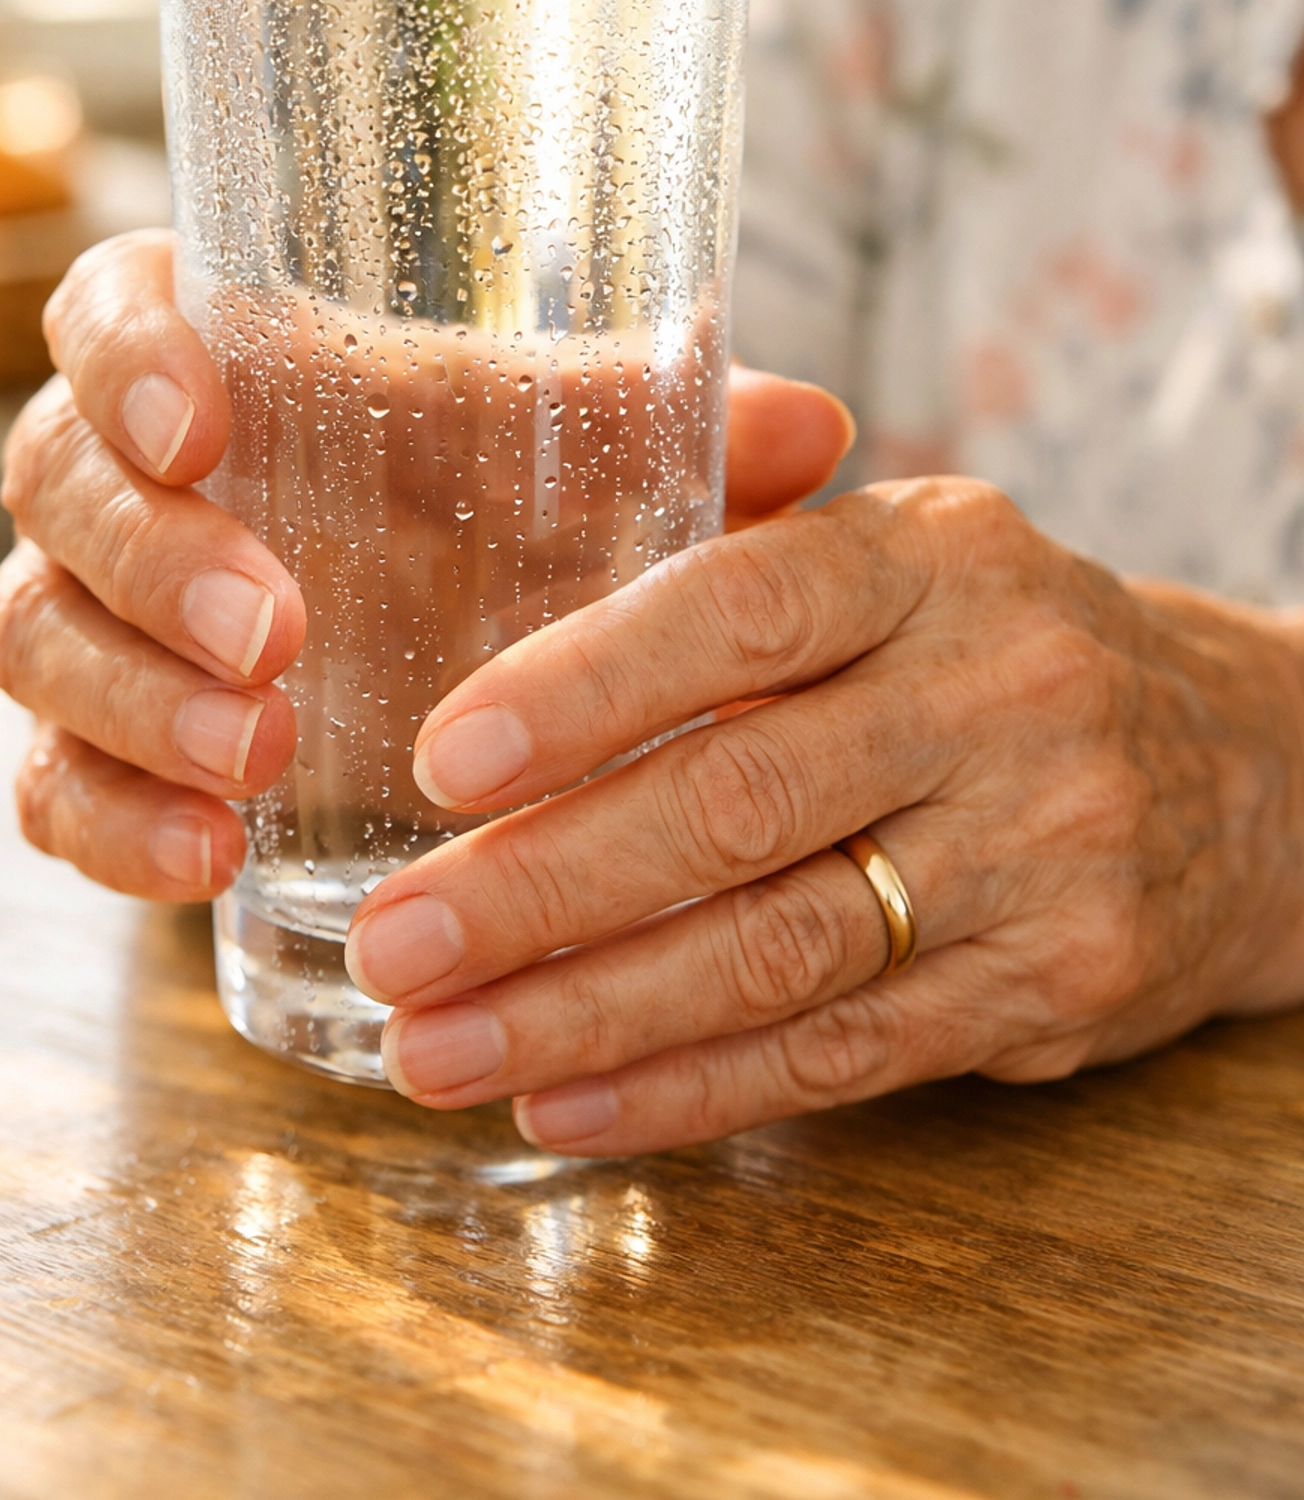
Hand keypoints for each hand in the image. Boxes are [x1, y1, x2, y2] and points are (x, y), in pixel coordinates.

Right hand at [0, 229, 854, 901]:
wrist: (432, 646)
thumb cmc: (489, 506)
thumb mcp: (562, 461)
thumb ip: (663, 434)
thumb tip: (819, 427)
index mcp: (219, 359)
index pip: (112, 314)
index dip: (129, 358)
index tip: (205, 421)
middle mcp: (131, 481)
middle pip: (63, 486)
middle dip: (152, 559)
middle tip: (278, 631)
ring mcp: (97, 622)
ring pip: (38, 640)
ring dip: (132, 700)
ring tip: (254, 762)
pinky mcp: (97, 753)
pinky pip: (49, 787)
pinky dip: (111, 827)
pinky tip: (203, 863)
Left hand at [342, 481, 1303, 1154]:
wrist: (1243, 769)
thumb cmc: (999, 646)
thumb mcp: (906, 550)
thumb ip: (744, 533)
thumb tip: (520, 514)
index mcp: (934, 556)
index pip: (743, 610)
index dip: (584, 688)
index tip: (441, 760)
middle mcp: (998, 696)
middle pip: (740, 802)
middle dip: (544, 886)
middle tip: (397, 942)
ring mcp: (1040, 852)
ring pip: (778, 952)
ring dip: (585, 1014)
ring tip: (437, 1048)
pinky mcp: (1054, 988)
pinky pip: (841, 1055)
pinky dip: (686, 1089)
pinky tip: (562, 1102)